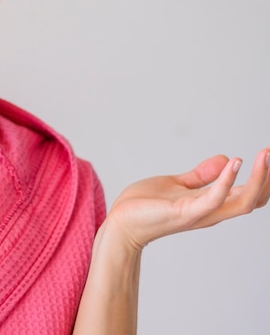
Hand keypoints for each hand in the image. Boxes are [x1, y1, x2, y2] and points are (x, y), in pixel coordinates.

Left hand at [107, 147, 269, 251]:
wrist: (121, 221)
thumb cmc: (146, 205)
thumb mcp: (178, 185)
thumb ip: (201, 175)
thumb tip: (227, 159)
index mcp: (211, 204)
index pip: (248, 195)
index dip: (262, 178)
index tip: (268, 156)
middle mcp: (211, 212)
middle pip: (253, 200)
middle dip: (266, 178)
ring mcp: (200, 213)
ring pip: (241, 202)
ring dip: (257, 179)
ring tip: (264, 156)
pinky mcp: (185, 212)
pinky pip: (213, 199)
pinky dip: (226, 181)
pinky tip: (234, 163)